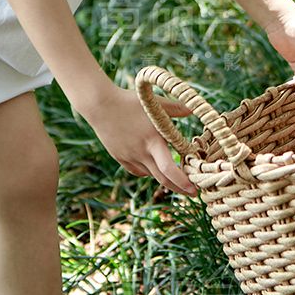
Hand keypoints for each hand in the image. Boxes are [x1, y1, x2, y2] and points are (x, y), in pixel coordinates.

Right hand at [81, 85, 199, 197]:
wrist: (100, 105)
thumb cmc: (129, 101)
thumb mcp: (154, 102)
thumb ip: (176, 107)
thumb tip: (193, 108)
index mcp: (152, 141)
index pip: (169, 169)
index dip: (183, 182)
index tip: (194, 189)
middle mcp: (141, 153)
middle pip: (162, 179)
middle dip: (179, 188)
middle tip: (192, 192)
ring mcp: (129, 157)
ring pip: (150, 174)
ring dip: (163, 178)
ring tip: (175, 176)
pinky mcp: (120, 157)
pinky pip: (137, 171)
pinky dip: (148, 171)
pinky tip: (152, 166)